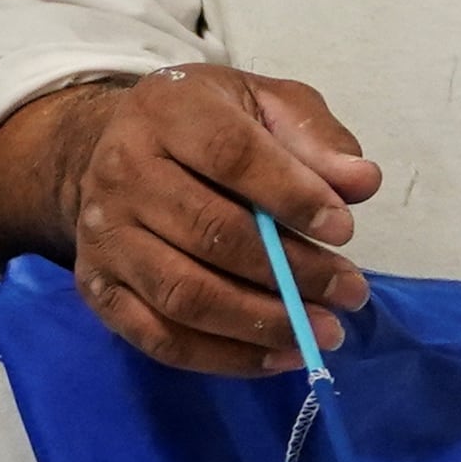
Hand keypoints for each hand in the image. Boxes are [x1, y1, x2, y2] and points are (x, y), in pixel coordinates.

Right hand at [33, 65, 384, 378]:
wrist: (120, 148)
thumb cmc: (209, 124)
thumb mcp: (266, 104)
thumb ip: (315, 137)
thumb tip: (362, 182)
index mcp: (166, 111)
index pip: (230, 156)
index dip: (292, 195)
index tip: (344, 230)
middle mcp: (122, 173)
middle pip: (210, 232)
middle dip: (291, 271)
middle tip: (351, 292)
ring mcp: (104, 237)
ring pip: (184, 295)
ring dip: (263, 322)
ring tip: (325, 330)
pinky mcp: (98, 289)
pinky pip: (160, 338)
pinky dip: (225, 357)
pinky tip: (280, 356)